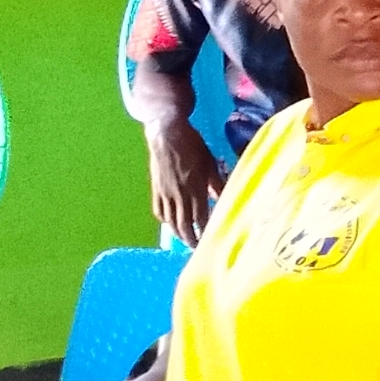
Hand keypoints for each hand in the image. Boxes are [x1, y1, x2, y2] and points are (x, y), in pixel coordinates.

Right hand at [144, 119, 222, 243]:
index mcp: (195, 188)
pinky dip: (165, 220)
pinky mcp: (156, 189)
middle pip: (184, 225)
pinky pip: (159, 210)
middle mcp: (179, 194)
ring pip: (170, 221)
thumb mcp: (210, 163)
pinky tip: (170, 222)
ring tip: (185, 239)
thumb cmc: (193, 145)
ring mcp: (165, 193)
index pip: (201, 217)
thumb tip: (223, 200)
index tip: (211, 239)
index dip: (205, 230)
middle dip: (190, 239)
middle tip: (196, 248)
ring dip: (178, 234)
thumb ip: (217, 184)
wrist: (167, 132)